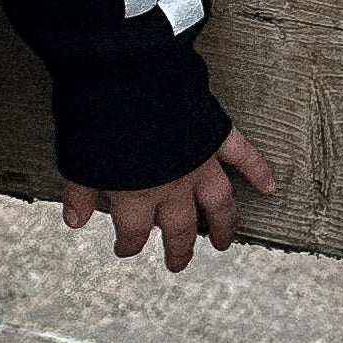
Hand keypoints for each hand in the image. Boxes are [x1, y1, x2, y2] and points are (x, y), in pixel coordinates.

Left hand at [63, 126, 276, 273]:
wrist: (126, 78)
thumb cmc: (97, 118)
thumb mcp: (78, 160)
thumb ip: (80, 193)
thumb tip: (74, 222)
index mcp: (138, 194)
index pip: (135, 231)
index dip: (129, 244)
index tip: (124, 249)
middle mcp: (174, 186)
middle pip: (180, 227)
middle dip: (178, 249)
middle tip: (177, 264)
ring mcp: (199, 162)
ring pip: (218, 203)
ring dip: (222, 225)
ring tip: (222, 243)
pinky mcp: (215, 135)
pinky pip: (243, 157)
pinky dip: (257, 172)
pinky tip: (268, 186)